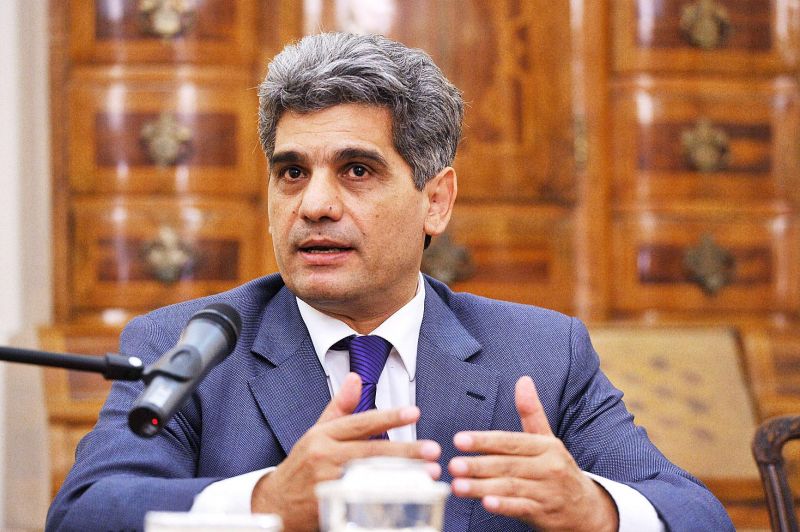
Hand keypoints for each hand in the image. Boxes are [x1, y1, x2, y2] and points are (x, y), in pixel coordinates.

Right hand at [251, 372, 441, 530]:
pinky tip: (408, 496)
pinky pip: (362, 500)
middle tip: (433, 450)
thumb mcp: (317, 432)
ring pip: (370, 476)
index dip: (389, 417)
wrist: (274, 503)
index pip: (361, 422)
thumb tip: (355, 378)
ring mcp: (326, 482)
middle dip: (405, 450)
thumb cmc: (302, 465)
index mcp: (323, 434)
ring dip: (402, 476)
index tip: (414, 413)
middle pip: (370, 451)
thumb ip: (340, 407)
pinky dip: (386, 497)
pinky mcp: (329, 506)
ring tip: (428, 474)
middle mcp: (324, 455)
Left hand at [448, 376, 617, 531]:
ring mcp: (547, 492)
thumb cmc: (557, 469)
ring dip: (482, 487)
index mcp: (546, 446)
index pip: (511, 441)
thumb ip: (531, 412)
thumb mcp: (548, 439)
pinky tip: (486, 503)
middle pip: (508, 465)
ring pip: (510, 487)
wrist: (586, 508)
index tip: (459, 439)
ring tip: (457, 486)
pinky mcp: (544, 513)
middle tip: (453, 465)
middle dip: (478, 465)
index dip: (484, 440)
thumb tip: (523, 380)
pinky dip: (504, 506)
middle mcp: (548, 467)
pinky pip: (521, 509)